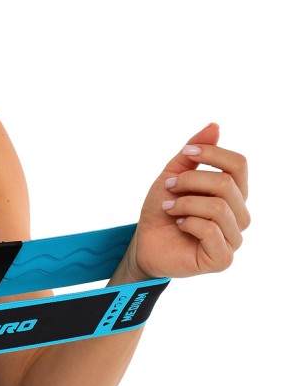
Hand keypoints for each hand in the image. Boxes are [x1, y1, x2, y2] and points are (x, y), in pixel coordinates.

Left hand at [127, 123, 249, 280]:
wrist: (145, 242)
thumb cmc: (163, 209)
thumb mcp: (173, 174)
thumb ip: (194, 152)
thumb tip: (215, 126)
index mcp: (233, 194)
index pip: (239, 165)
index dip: (212, 153)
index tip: (186, 153)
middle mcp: (239, 215)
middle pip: (226, 184)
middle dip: (190, 180)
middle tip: (168, 187)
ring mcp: (234, 238)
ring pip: (218, 208)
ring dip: (184, 203)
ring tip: (169, 208)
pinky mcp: (222, 259)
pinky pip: (210, 231)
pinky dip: (187, 222)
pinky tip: (179, 225)